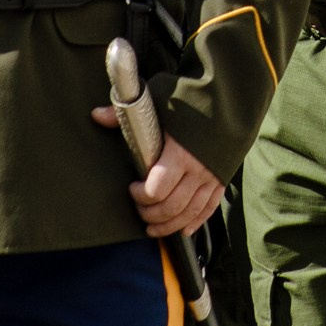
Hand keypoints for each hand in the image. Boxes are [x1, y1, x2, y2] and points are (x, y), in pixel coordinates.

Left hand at [91, 107, 225, 236]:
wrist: (229, 94)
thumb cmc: (189, 96)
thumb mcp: (156, 101)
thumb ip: (125, 113)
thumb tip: (96, 115)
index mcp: (179, 153)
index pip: (156, 190)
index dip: (139, 196)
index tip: (131, 187)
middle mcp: (198, 169)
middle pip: (172, 207)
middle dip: (151, 214)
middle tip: (140, 208)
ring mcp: (212, 176)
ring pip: (189, 213)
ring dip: (169, 225)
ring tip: (153, 228)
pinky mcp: (222, 178)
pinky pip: (209, 209)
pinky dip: (195, 222)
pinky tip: (183, 230)